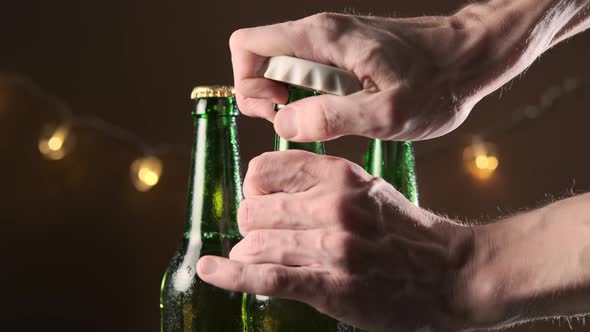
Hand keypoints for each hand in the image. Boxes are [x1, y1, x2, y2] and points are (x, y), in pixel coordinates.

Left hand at [196, 151, 475, 331]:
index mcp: (340, 175)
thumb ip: (320, 182)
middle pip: (253, 210)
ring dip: (251, 255)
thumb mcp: (368, 189)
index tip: (261, 201)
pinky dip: (233, 275)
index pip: (264, 169)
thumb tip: (266, 186)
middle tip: (269, 238)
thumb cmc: (406, 232)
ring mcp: (332, 246)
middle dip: (252, 227)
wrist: (453, 273)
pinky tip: (211, 271)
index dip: (253, 188)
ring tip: (267, 260)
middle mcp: (333, 205)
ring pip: (255, 244)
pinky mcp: (332, 285)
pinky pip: (268, 276)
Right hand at [229, 11, 499, 140]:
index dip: (248, 84)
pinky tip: (337, 114)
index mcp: (321, 38)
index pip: (248, 46)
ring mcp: (331, 42)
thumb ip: (333, 117)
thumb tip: (284, 123)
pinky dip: (308, 97)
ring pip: (281, 67)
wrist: (471, 56)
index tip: (277, 113)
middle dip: (264, 96)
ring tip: (320, 123)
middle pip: (259, 57)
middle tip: (297, 124)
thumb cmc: (437, 83)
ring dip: (287, 100)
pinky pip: (306, 72)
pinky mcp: (344, 53)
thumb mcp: (389, 112)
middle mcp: (320, 32)